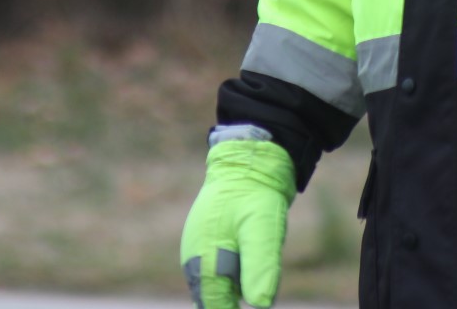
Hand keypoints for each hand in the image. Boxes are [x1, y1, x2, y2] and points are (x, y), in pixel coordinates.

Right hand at [179, 137, 296, 307]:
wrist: (249, 162)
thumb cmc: (255, 196)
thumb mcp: (262, 232)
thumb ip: (260, 268)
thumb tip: (260, 304)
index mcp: (202, 261)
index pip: (215, 306)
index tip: (255, 302)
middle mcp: (195, 259)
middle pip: (212, 299)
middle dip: (229, 302)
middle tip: (254, 282)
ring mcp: (200, 250)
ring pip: (216, 286)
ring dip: (233, 287)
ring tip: (253, 269)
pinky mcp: (210, 243)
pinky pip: (219, 270)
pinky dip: (234, 275)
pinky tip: (249, 260)